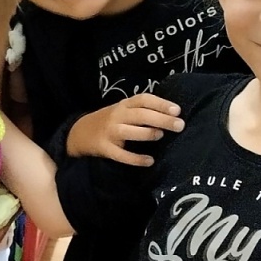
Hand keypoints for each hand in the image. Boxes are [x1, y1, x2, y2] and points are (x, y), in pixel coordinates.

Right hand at [65, 96, 184, 165]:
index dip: (160, 103)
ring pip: (129, 131)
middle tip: (180, 125)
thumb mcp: (123, 111)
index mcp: (123, 105)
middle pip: (140, 115)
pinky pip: (121, 155)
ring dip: (147, 133)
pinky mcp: (105, 148)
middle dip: (161, 119)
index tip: (177, 110)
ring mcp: (110, 132)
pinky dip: (136, 158)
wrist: (80, 133)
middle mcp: (117, 116)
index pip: (143, 99)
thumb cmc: (110, 121)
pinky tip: (149, 161)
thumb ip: (142, 111)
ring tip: (161, 135)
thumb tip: (172, 116)